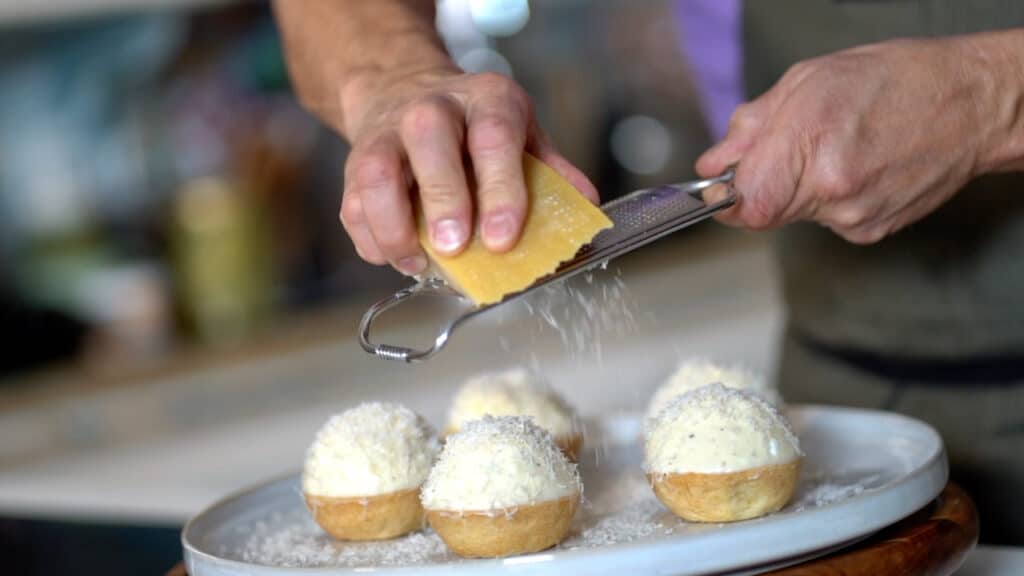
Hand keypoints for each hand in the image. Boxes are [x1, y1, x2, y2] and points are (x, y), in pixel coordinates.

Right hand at [339, 69, 597, 274]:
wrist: (404, 89)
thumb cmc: (474, 125)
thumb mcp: (522, 133)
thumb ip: (550, 171)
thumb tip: (585, 206)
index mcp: (486, 100)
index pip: (494, 137)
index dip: (500, 190)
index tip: (503, 238)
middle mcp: (432, 109)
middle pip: (430, 142)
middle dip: (443, 200)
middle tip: (456, 247)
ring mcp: (387, 133)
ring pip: (376, 174)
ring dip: (394, 225)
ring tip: (419, 262)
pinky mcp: (356, 162)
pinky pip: (353, 203)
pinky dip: (372, 239)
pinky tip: (399, 257)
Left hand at [697, 34, 1022, 243]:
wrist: (971, 105)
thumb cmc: (894, 81)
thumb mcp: (809, 82)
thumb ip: (752, 127)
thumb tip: (712, 165)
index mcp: (811, 142)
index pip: (745, 203)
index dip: (728, 197)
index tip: (724, 186)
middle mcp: (833, 187)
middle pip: (765, 211)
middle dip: (765, 184)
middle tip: (792, 151)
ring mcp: (855, 215)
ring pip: (796, 215)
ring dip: (799, 189)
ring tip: (836, 150)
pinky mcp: (872, 232)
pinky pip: (826, 221)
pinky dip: (829, 200)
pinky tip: (857, 168)